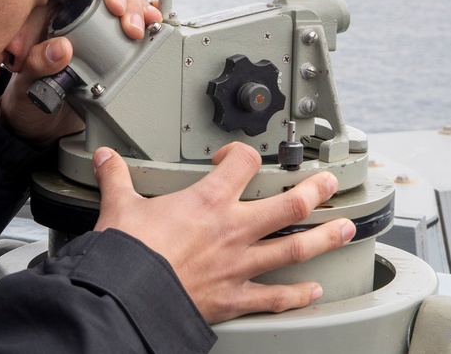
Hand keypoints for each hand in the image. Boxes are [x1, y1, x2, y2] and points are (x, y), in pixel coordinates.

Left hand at [0, 0, 160, 146]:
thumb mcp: (26, 82)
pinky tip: (158, 22)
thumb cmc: (27, 98)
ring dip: (142, 9)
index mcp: (52, 14)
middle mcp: (76, 14)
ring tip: (151, 23)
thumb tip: (62, 48)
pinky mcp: (114, 46)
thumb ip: (38, 64)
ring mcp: (98, 28)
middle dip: (129, 2)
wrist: (42, 125)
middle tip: (135, 26)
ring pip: (127, 2)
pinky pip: (134, 24)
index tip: (116, 7)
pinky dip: (149, 19)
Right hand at [92, 142, 355, 323]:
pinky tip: (315, 292)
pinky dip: (298, 296)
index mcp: (207, 201)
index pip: (242, 162)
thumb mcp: (118, 206)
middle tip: (328, 184)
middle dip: (314, 192)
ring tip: (345, 228)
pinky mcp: (235, 298)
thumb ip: (116, 178)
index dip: (242, 152)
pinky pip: (276, 298)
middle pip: (288, 206)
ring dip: (325, 238)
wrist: (127, 294)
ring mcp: (239, 265)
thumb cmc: (127, 251)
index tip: (235, 156)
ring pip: (294, 249)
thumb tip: (105, 159)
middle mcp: (233, 230)